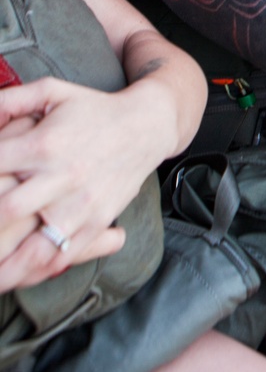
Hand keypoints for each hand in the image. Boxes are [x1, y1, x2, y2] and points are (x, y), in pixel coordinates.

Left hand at [0, 79, 165, 291]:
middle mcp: (60, 177)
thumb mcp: (52, 92)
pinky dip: (35, 273)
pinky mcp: (95, 222)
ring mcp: (79, 205)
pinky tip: (16, 279)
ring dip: (6, 268)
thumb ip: (11, 100)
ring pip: (35, 249)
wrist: (146, 126)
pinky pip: (63, 257)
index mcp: (43, 143)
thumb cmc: (93, 109)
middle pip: (6, 212)